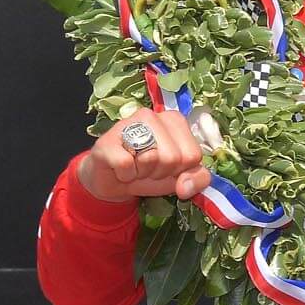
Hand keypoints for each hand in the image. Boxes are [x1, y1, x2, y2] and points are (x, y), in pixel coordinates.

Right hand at [78, 108, 211, 203]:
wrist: (115, 182)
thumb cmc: (151, 172)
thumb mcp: (181, 177)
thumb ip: (198, 179)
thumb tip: (185, 188)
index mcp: (176, 121)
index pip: (193, 155)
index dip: (181, 170)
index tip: (168, 167)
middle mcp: (153, 116)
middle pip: (173, 157)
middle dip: (162, 172)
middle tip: (149, 168)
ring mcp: (128, 124)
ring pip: (151, 158)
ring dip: (143, 173)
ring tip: (136, 166)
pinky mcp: (107, 140)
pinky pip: (126, 165)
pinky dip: (125, 175)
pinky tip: (121, 168)